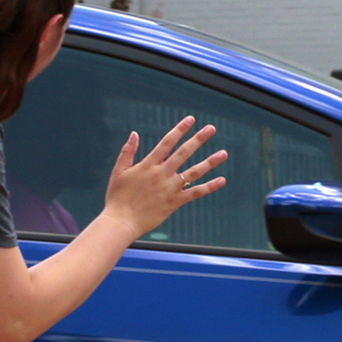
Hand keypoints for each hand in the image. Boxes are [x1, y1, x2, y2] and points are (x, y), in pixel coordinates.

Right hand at [104, 117, 225, 236]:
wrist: (121, 221)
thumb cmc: (117, 197)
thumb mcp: (118, 171)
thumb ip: (127, 151)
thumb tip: (134, 133)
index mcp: (148, 165)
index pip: (167, 142)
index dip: (180, 130)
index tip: (191, 120)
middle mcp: (161, 174)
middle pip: (184, 153)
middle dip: (198, 139)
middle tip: (211, 128)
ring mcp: (169, 188)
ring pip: (194, 172)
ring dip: (210, 162)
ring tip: (224, 153)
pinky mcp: (174, 202)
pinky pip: (195, 193)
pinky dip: (209, 187)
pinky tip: (221, 180)